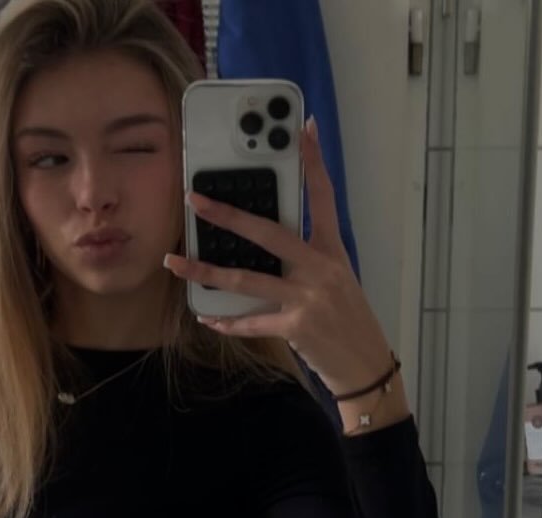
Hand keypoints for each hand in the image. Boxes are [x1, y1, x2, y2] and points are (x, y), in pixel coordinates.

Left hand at [163, 116, 391, 396]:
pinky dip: (227, 322)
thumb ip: (308, 260)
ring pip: (247, 279)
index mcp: (333, 252)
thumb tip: (268, 246)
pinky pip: (250, 322)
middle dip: (229, 215)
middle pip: (269, 233)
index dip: (314, 162)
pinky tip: (207, 317)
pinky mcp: (295, 328)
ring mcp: (307, 299)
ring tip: (175, 262)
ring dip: (206, 271)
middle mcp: (320, 269)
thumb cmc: (348, 321)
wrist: (365, 364)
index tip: (302, 129)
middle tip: (196, 200)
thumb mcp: (337, 281)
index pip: (324, 198)